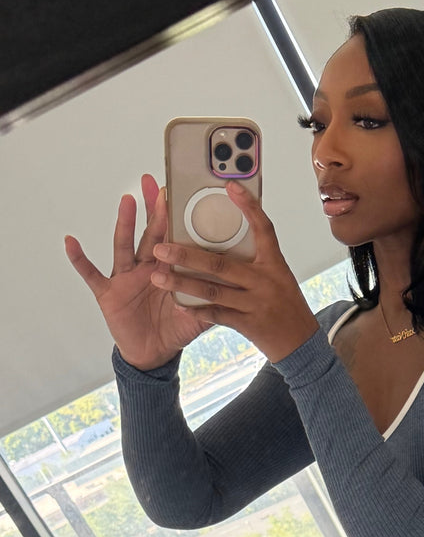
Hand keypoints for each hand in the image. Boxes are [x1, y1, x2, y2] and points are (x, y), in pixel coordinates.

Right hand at [64, 174, 212, 370]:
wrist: (153, 354)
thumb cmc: (173, 329)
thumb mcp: (198, 315)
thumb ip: (214, 301)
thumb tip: (240, 290)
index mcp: (168, 270)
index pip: (173, 238)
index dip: (174, 217)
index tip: (179, 193)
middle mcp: (146, 268)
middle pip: (150, 234)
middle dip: (152, 208)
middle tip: (154, 183)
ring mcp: (126, 278)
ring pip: (125, 246)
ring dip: (125, 224)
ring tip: (128, 200)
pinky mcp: (108, 293)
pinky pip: (92, 274)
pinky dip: (80, 260)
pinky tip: (71, 242)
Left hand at [149, 181, 320, 363]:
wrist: (301, 343)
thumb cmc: (287, 305)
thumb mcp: (278, 276)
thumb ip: (256, 257)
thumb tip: (229, 235)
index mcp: (274, 264)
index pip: (263, 229)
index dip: (249, 207)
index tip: (231, 186)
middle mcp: (264, 281)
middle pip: (222, 264)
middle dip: (187, 255)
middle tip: (161, 247)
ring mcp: (256, 304)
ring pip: (213, 290)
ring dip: (183, 283)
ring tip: (159, 277)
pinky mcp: (248, 324)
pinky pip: (217, 316)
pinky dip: (197, 310)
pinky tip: (179, 304)